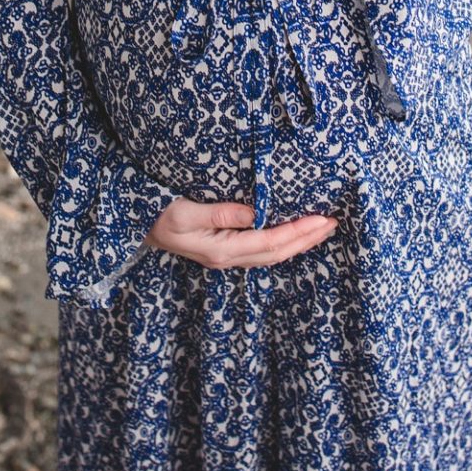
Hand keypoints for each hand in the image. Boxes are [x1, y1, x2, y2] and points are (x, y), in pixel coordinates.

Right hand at [144, 197, 340, 268]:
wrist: (138, 227)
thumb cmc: (158, 216)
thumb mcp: (185, 212)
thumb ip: (221, 213)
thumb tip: (255, 213)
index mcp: (222, 250)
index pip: (271, 242)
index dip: (299, 232)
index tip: (322, 218)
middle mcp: (229, 258)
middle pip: (278, 253)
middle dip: (307, 239)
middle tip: (333, 222)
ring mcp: (227, 257)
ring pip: (273, 255)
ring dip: (299, 242)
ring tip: (321, 228)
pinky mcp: (225, 250)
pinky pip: (262, 250)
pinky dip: (284, 242)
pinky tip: (293, 233)